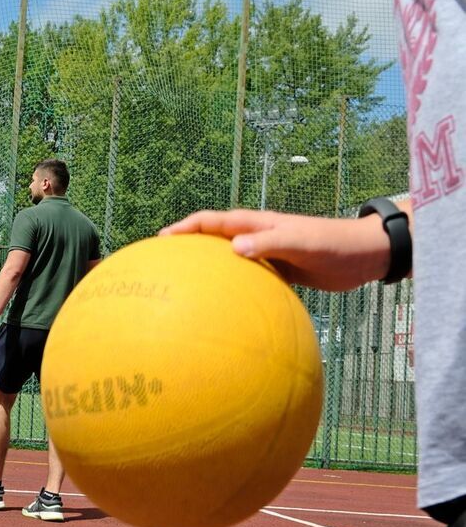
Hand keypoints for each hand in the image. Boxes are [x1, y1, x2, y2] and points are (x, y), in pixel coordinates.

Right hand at [160, 209, 392, 291]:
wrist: (365, 255)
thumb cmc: (334, 244)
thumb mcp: (301, 242)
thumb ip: (269, 243)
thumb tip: (234, 249)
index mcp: (257, 223)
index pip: (213, 221)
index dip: (186, 227)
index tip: (162, 239)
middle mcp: (257, 235)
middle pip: (213, 237)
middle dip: (187, 245)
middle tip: (162, 260)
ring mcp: (266, 253)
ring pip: (227, 258)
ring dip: (206, 266)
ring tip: (183, 284)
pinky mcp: (277, 270)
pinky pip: (245, 277)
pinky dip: (230, 285)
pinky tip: (223, 305)